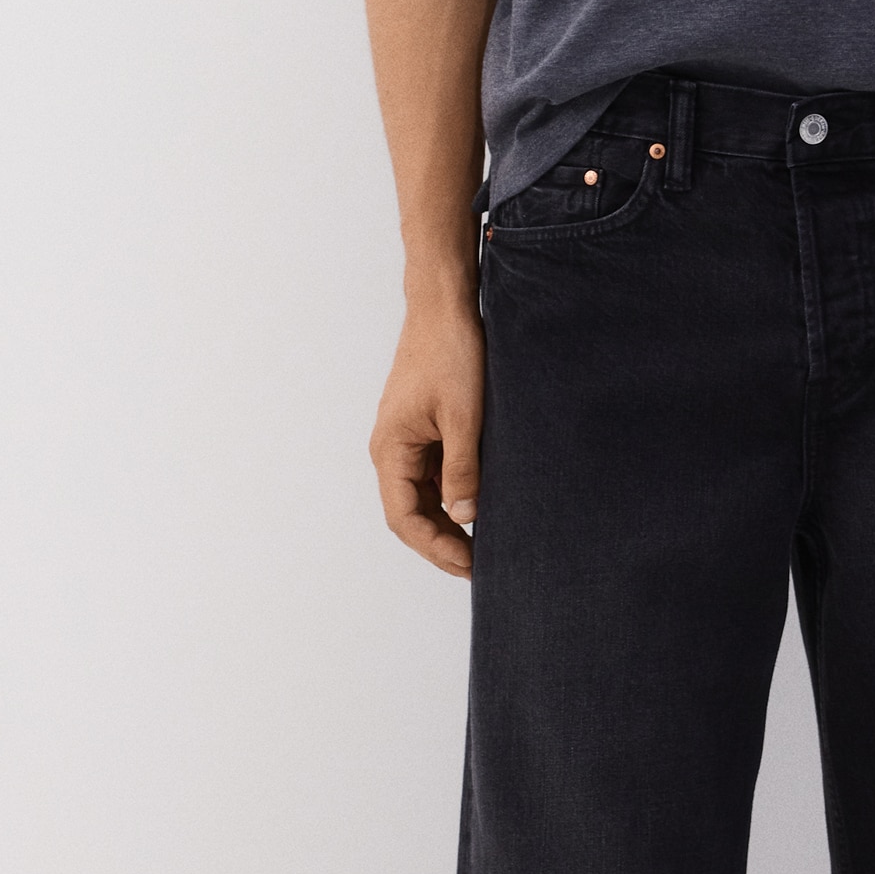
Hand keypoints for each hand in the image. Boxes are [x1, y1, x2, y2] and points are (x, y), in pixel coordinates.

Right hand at [370, 294, 485, 575]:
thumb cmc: (451, 353)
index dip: (436, 547)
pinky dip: (452, 496)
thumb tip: (466, 516)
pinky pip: (433, 475)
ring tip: (483, 544)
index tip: (469, 565)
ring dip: (448, 523)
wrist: (444, 307)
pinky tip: (479, 507)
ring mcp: (406, 441)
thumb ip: (463, 469)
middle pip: (411, 514)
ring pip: (423, 497)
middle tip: (480, 566)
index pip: (405, 518)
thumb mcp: (464, 416)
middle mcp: (391, 450)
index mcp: (391, 449)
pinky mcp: (423, 430)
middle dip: (442, 543)